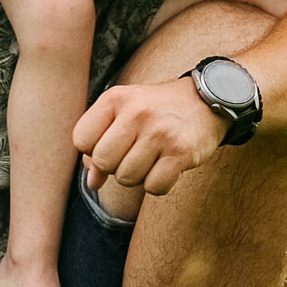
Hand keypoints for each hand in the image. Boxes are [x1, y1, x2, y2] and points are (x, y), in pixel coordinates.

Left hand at [72, 77, 228, 197]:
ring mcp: (160, 132)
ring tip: (151, 157)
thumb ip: (101, 144)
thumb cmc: (156, 110)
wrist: (206, 100)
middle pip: (103, 162)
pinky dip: (158, 184)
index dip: (93, 150)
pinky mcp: (182, 152)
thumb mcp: (124, 113)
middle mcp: (137, 112)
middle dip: (115, 166)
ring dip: (137, 176)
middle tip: (133, 153)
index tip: (111, 144)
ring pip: (127, 178)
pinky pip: (154, 187)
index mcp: (116, 98)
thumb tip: (92, 182)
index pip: (81, 139)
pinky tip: (166, 166)